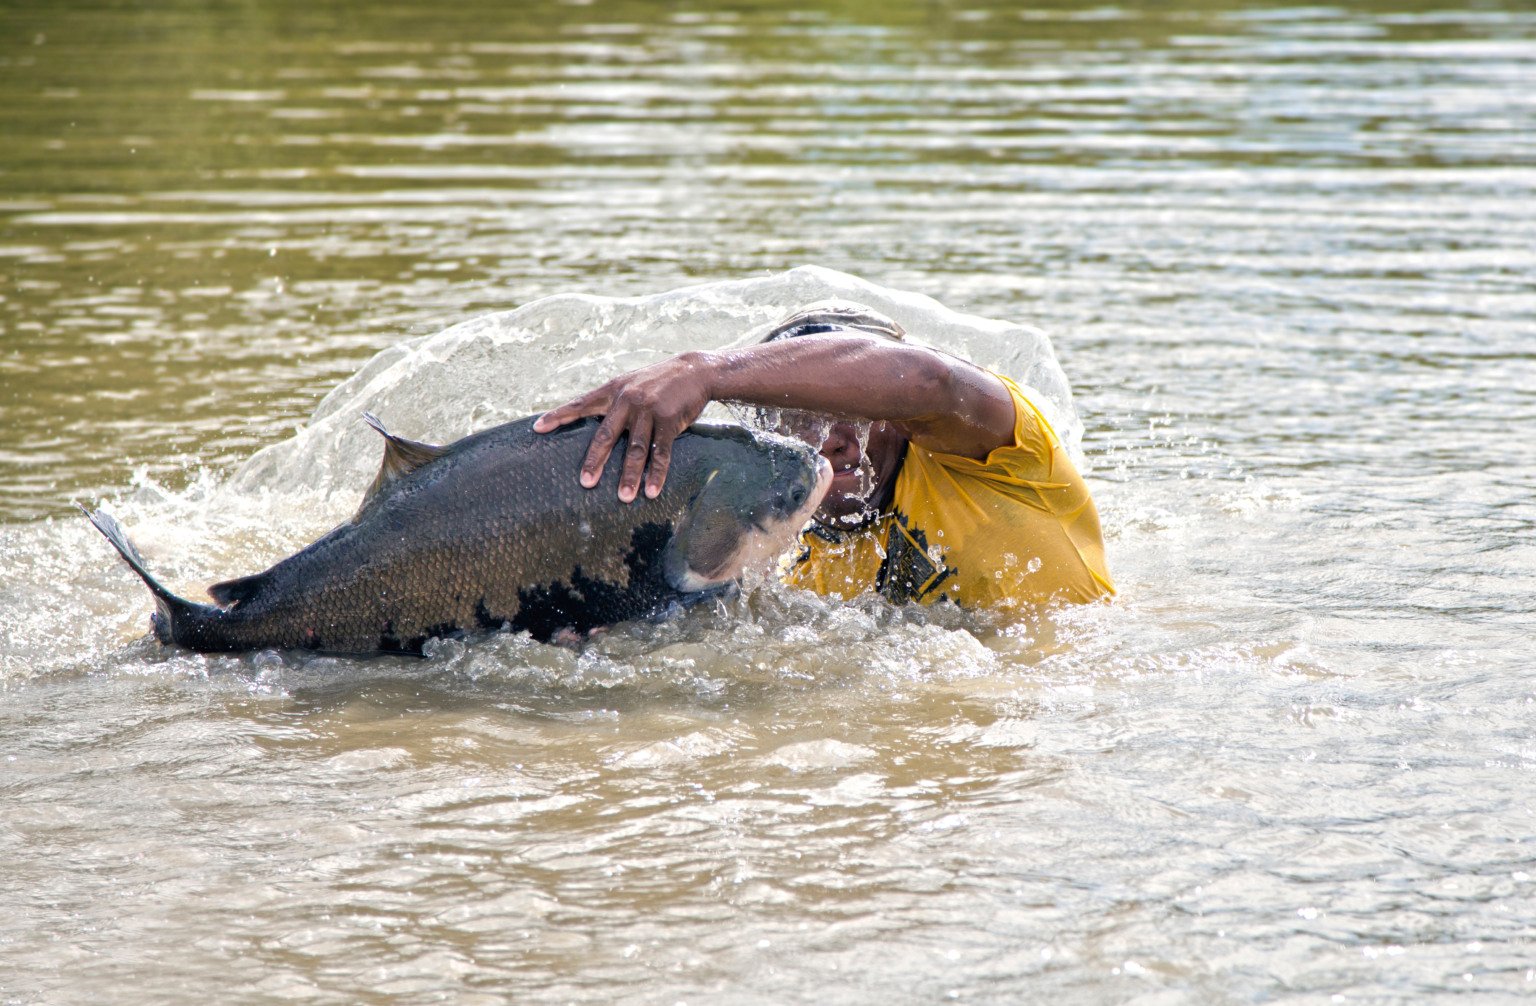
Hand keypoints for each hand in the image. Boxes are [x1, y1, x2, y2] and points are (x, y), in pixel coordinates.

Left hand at [532, 352, 714, 501]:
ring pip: (635, 448)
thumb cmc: (659, 381)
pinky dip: (656, 473)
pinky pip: (661, 451)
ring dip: (629, 475)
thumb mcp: (631, 384)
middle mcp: (628, 399)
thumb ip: (613, 402)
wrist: (695, 370)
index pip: (580, 404)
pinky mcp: (670, 420)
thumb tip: (594, 427)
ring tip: (623, 497)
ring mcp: (649, 410)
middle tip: (586, 482)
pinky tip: (651, 490)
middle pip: (606, 434)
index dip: (558, 416)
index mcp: (613, 391)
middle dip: (595, 460)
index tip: (537, 428)